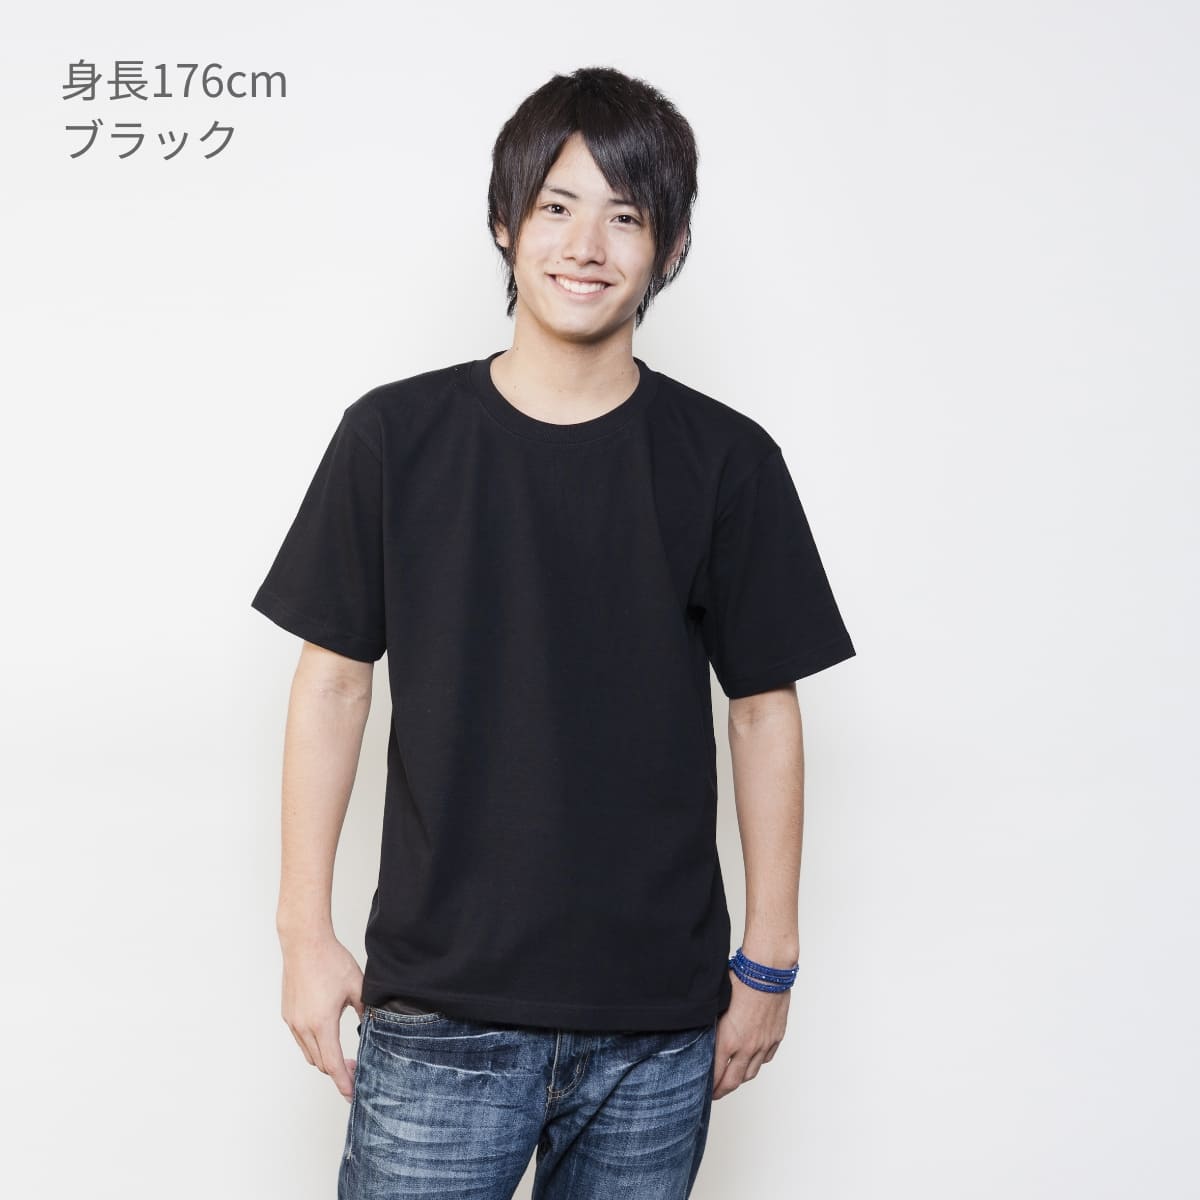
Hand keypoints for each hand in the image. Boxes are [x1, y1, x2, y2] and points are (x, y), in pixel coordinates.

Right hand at [279, 930, 364, 1101]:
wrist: (304, 943)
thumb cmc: (331, 961)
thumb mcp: (357, 986)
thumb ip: (366, 1011)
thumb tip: (374, 1026)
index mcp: (322, 1023)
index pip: (332, 1064)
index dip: (343, 1082)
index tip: (352, 1094)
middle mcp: (303, 1027)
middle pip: (321, 1063)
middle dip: (338, 1072)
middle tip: (356, 1070)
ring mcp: (293, 1022)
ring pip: (309, 1053)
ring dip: (325, 1059)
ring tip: (343, 1056)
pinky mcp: (288, 1014)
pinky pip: (302, 1040)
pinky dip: (315, 1045)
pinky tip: (328, 1036)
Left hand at [711, 967, 790, 1099]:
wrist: (767, 972)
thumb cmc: (741, 980)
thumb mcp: (717, 1002)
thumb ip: (711, 1023)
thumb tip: (702, 1032)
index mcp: (728, 1039)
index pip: (716, 1073)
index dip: (709, 1085)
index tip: (704, 1090)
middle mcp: (747, 1047)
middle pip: (733, 1081)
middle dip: (722, 1091)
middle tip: (714, 1094)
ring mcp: (764, 1044)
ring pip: (751, 1073)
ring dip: (739, 1079)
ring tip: (731, 1079)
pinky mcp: (776, 1037)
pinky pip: (766, 1058)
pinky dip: (757, 1063)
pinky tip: (751, 1060)